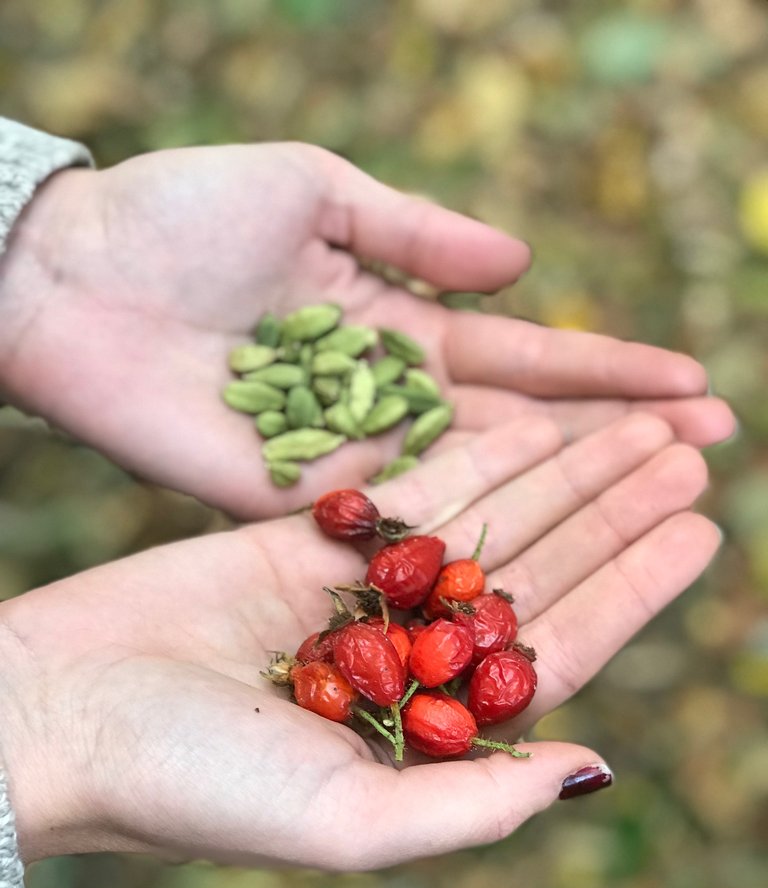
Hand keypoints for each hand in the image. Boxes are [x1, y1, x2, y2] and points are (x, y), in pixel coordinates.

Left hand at [0, 143, 733, 518]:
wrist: (74, 279)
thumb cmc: (182, 217)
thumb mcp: (315, 190)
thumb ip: (415, 231)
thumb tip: (522, 263)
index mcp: (395, 325)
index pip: (524, 356)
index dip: (606, 371)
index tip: (688, 384)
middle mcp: (388, 401)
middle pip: (521, 428)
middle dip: (615, 436)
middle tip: (709, 450)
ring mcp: (352, 458)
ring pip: (480, 482)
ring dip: (568, 490)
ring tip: (660, 496)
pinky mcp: (302, 502)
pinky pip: (404, 519)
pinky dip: (472, 531)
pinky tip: (541, 545)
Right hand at [0, 412, 718, 869]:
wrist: (63, 715)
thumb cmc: (192, 788)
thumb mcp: (345, 824)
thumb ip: (472, 805)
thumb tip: (593, 769)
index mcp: (427, 730)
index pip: (557, 647)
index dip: (632, 586)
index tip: (701, 530)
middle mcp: (403, 658)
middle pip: (534, 568)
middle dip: (612, 509)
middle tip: (689, 449)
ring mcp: (356, 595)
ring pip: (482, 518)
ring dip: (559, 468)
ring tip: (634, 422)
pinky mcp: (301, 543)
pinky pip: (405, 488)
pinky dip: (469, 453)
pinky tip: (529, 419)